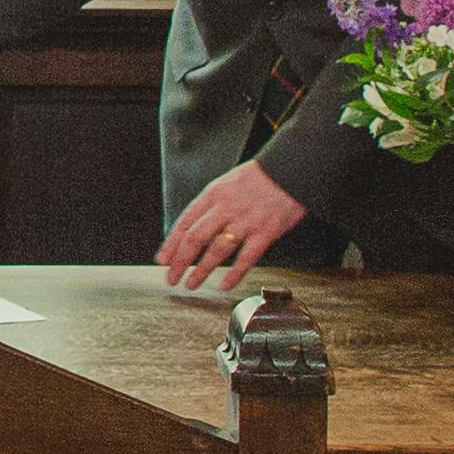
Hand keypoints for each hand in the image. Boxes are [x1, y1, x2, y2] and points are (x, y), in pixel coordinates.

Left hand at [161, 161, 307, 291]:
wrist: (291, 170)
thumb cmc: (261, 177)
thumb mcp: (229, 182)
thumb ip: (213, 204)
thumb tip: (196, 225)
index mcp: (214, 194)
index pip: (186, 221)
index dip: (171, 243)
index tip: (163, 258)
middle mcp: (226, 208)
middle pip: (195, 238)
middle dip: (180, 261)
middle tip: (171, 276)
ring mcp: (245, 221)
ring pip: (216, 250)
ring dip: (201, 270)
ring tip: (191, 283)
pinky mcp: (265, 232)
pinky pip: (247, 257)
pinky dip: (234, 273)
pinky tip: (225, 284)